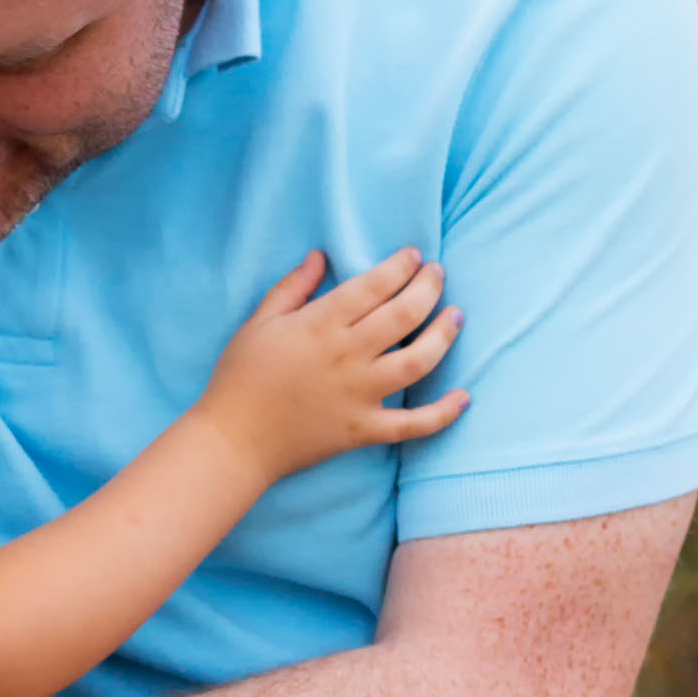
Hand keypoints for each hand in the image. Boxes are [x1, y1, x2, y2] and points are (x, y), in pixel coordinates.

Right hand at [202, 246, 467, 477]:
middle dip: (429, 287)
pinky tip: (464, 396)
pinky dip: (443, 413)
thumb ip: (293, 286)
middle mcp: (347, 356)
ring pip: (419, 360)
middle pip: (405, 314)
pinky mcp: (364, 430)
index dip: (401, 265)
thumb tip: (321, 255)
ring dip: (444, 335)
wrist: (233, 441)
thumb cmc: (239, 378)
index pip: (375, 285)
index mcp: (320, 324)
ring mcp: (359, 395)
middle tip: (438, 274)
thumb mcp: (259, 322)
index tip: (414, 255)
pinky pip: (414, 425)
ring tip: (456, 316)